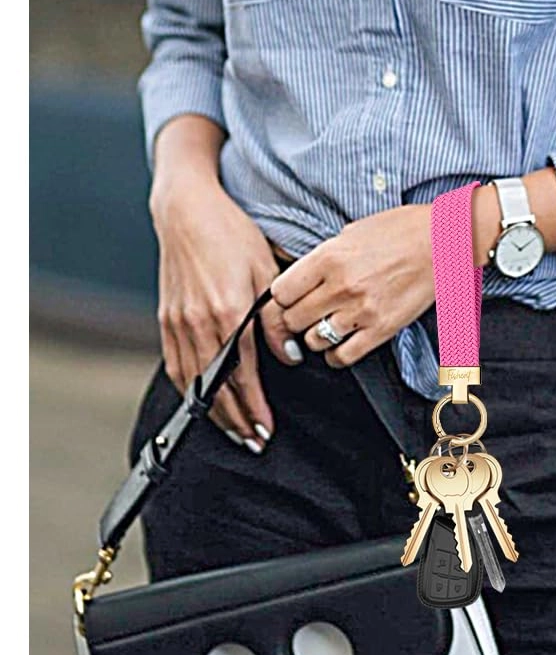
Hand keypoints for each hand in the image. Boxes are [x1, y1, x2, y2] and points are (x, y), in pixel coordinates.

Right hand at [150, 175, 299, 448]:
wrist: (186, 211)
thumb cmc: (231, 236)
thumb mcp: (267, 272)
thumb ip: (276, 321)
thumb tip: (290, 358)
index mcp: (226, 313)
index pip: (242, 377)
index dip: (255, 409)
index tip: (267, 431)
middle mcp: (197, 323)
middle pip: (215, 389)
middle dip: (235, 421)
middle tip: (254, 443)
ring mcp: (177, 322)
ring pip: (193, 383)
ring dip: (213, 413)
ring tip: (233, 433)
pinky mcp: (166, 319)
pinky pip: (176, 366)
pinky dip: (190, 391)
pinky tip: (203, 404)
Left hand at [271, 202, 440, 370]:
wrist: (440, 243)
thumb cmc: (399, 232)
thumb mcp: (350, 233)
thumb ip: (325, 257)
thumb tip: (305, 276)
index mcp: (328, 257)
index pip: (281, 292)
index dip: (282, 298)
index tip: (290, 298)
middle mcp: (340, 286)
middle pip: (293, 319)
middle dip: (295, 319)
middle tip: (306, 316)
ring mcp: (361, 311)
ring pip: (315, 340)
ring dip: (315, 338)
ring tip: (324, 330)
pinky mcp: (382, 329)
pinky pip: (343, 356)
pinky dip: (335, 356)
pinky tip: (338, 347)